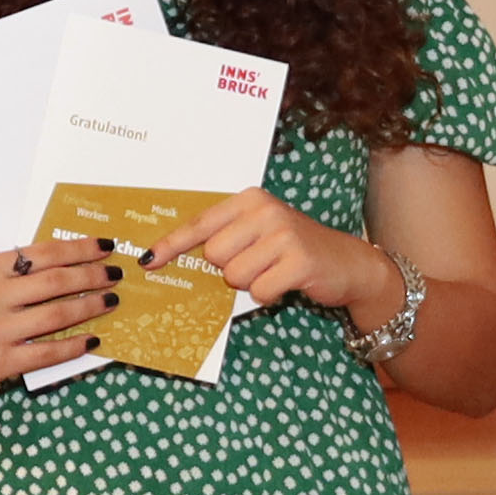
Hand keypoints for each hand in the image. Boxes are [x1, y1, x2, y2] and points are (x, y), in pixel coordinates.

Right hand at [0, 240, 125, 395]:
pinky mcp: (2, 362)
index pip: (43, 253)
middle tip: (116, 274)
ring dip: (91, 307)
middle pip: (56, 282)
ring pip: (57, 315)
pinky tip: (92, 339)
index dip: (79, 249)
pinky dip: (75, 345)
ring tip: (111, 301)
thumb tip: (72, 263)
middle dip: (92, 276)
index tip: (105, 246)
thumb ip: (18, 272)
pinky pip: (48, 352)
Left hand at [153, 189, 390, 318]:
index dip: (172, 244)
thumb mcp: (259, 233)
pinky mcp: (298, 260)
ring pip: (234, 276)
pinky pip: (259, 290)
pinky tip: (286, 282)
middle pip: (214, 256)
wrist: (347, 262)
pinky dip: (269, 294)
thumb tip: (173, 259)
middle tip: (257, 264)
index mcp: (250, 200)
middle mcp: (265, 211)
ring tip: (273, 271)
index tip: (148, 260)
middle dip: (229, 269)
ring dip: (250, 283)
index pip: (201, 224)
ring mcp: (283, 234)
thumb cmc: (293, 250)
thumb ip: (225, 239)